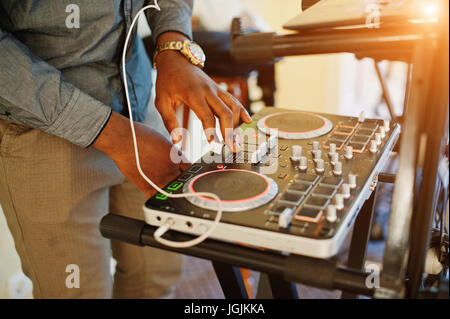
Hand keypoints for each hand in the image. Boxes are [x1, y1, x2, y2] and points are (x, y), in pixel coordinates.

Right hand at [93, 112, 189, 196]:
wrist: (123, 141)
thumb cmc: (140, 137)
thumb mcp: (164, 142)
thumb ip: (174, 154)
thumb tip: (179, 160)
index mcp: (177, 158)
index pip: (190, 169)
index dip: (189, 171)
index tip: (187, 172)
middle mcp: (170, 170)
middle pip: (183, 181)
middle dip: (182, 180)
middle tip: (180, 180)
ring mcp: (159, 180)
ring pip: (173, 190)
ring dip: (173, 189)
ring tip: (171, 186)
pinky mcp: (147, 187)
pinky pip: (158, 196)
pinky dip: (161, 196)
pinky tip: (162, 194)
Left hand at [154, 32, 252, 151]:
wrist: (175, 59)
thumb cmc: (167, 81)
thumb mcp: (161, 101)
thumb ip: (169, 122)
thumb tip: (176, 142)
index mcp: (193, 94)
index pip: (207, 115)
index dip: (211, 130)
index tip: (212, 143)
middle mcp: (208, 91)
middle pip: (225, 112)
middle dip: (229, 131)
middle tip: (231, 147)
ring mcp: (216, 89)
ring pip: (233, 106)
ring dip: (236, 124)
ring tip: (235, 140)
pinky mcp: (220, 89)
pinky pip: (234, 100)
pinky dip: (242, 111)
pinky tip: (248, 121)